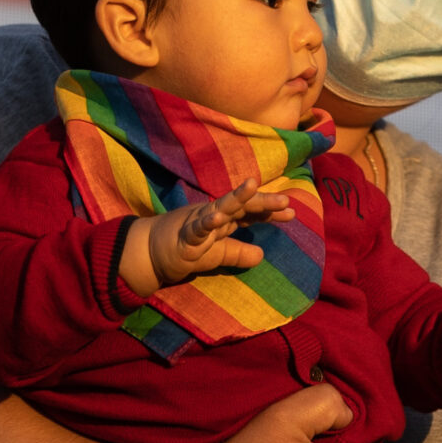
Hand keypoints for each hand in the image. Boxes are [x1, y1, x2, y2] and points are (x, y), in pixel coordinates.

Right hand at [120, 182, 286, 296]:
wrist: (149, 254)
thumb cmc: (185, 251)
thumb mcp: (218, 254)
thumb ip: (239, 253)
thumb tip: (262, 256)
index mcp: (223, 220)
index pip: (250, 212)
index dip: (269, 211)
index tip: (292, 212)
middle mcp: (213, 215)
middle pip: (241, 206)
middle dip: (262, 202)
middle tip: (285, 201)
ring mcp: (197, 223)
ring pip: (219, 208)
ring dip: (236, 198)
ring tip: (252, 186)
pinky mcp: (184, 236)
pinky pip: (196, 228)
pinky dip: (206, 223)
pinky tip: (217, 217)